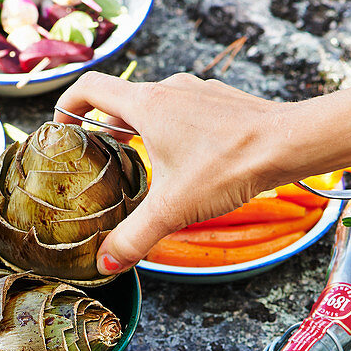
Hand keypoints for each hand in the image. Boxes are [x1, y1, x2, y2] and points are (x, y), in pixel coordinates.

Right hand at [55, 73, 350, 273]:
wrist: (289, 144)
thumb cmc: (230, 165)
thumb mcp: (172, 208)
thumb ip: (135, 238)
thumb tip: (106, 263)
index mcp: (146, 104)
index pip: (89, 87)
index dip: (66, 105)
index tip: (61, 128)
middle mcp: (169, 88)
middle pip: (120, 99)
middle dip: (103, 125)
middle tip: (96, 155)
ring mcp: (197, 91)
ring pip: (155, 104)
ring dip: (139, 126)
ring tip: (138, 160)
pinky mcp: (221, 102)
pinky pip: (184, 109)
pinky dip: (171, 128)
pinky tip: (184, 159)